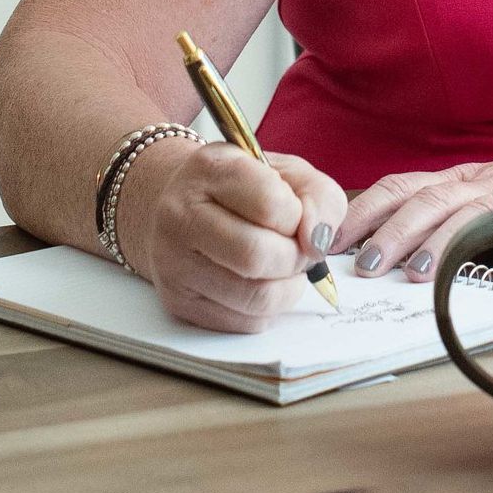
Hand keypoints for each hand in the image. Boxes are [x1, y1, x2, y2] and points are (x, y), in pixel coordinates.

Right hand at [129, 140, 347, 333]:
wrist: (176, 207)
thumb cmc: (241, 189)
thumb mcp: (286, 172)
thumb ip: (318, 196)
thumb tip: (318, 241)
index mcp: (211, 170)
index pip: (269, 204)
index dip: (299, 217)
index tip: (299, 217)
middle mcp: (182, 216)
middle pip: (257, 256)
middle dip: (296, 258)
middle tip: (299, 249)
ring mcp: (174, 263)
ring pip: (254, 297)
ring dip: (288, 288)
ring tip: (286, 268)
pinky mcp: (178, 303)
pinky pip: (243, 323)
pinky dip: (269, 309)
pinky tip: (265, 284)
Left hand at [334, 130, 492, 285]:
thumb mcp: (485, 195)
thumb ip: (445, 216)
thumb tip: (383, 256)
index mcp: (463, 179)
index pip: (403, 185)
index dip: (365, 209)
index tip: (331, 240)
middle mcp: (487, 182)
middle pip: (431, 197)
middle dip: (393, 228)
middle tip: (366, 266)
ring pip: (475, 214)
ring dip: (442, 243)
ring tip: (415, 275)